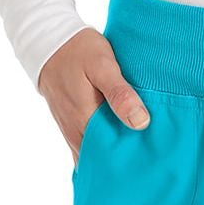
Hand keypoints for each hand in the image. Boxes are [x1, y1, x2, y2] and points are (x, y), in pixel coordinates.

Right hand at [37, 29, 150, 161]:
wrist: (49, 43)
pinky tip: (120, 141)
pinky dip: (104, 149)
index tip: (153, 157)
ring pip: (97, 156)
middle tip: (152, 156)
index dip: (133, 159)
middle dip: (127, 160)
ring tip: (139, 152)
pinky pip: (90, 148)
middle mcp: (77, 135)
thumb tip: (141, 123)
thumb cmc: (78, 51)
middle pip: (106, 160)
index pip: (113, 157)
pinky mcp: (72, 129)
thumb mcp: (102, 66)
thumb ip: (120, 94)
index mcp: (86, 123)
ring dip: (116, 155)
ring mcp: (73, 134)